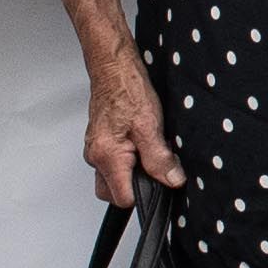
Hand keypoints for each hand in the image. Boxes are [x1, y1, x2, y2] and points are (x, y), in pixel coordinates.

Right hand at [83, 55, 182, 203]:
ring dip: (132, 172)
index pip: (123, 199)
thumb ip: (160, 159)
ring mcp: (95, 150)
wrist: (113, 68)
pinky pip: (113, 163)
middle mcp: (96, 156)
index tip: (159, 182)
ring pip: (114, 178)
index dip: (145, 194)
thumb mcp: (150, 126)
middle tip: (152, 166)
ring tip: (146, 150)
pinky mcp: (99, 142)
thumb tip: (172, 180)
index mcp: (107, 156)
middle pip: (115, 193)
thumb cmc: (127, 90)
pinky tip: (139, 144)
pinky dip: (128, 159)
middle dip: (136, 186)